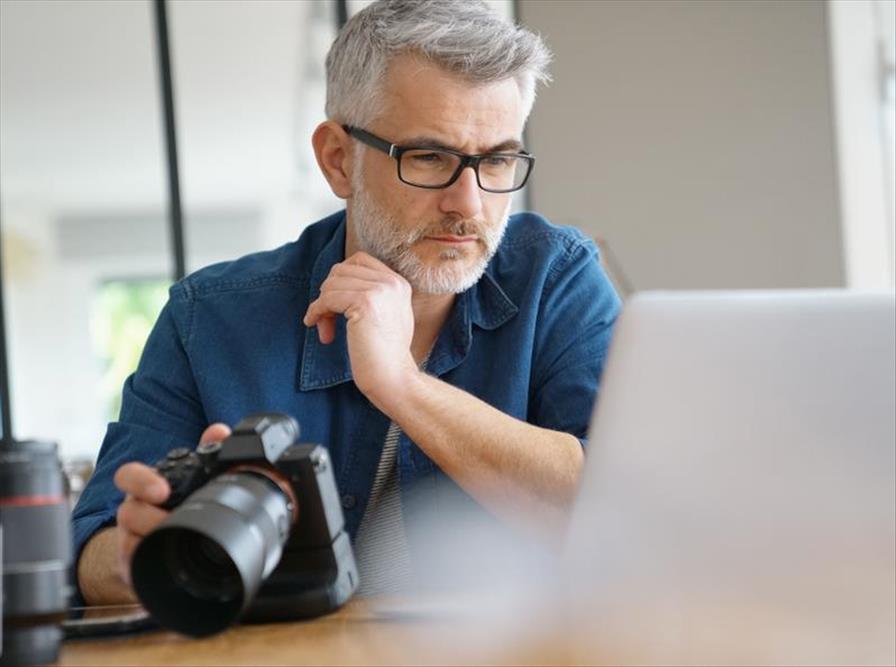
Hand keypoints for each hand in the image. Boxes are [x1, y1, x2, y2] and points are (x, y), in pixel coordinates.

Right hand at [112, 422, 231, 585]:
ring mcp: (130, 538)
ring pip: (129, 541)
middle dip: (150, 518)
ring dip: (154, 542)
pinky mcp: (134, 564)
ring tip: (179, 541)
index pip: (129, 476)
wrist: (175, 540)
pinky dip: (148, 565)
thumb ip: (208, 449)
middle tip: (173, 520)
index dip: (140, 481)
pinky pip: (133, 567)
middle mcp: (134, 510)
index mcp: (146, 485)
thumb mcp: (196, 475)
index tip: (162, 491)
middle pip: (128, 512)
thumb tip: (220, 431)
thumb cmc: (182, 502)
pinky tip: (167, 564)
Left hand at [303, 251, 417, 400]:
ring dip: (321, 306)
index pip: (358, 260)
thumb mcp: (385, 315)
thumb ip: (371, 294)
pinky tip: (316, 326)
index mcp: (398, 283)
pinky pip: (327, 298)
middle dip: (328, 293)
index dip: (339, 279)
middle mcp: (391, 282)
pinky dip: (316, 312)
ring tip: (326, 329)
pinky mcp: (365, 303)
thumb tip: (337, 282)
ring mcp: (380, 291)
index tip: (335, 303)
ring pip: (331, 283)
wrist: (393, 378)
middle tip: (326, 319)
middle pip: (341, 270)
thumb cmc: (384, 355)